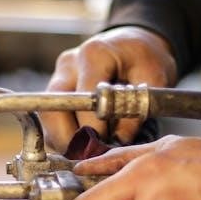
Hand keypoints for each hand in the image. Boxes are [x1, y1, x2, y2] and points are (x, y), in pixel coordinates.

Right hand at [40, 26, 176, 150]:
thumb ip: (136, 109)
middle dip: (70, 140)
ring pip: (48, 119)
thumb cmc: (144, 57)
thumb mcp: (153, 78)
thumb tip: (118, 140)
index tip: (107, 145)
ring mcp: (58, 76)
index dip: (93, 129)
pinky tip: (85, 143)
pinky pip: (52, 120)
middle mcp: (69, 65)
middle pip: (52, 110)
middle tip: (92, 156)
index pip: (83, 100)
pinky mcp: (56, 90)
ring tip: (90, 152)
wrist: (133, 43)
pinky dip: (65, 136)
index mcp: (94, 55)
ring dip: (65, 141)